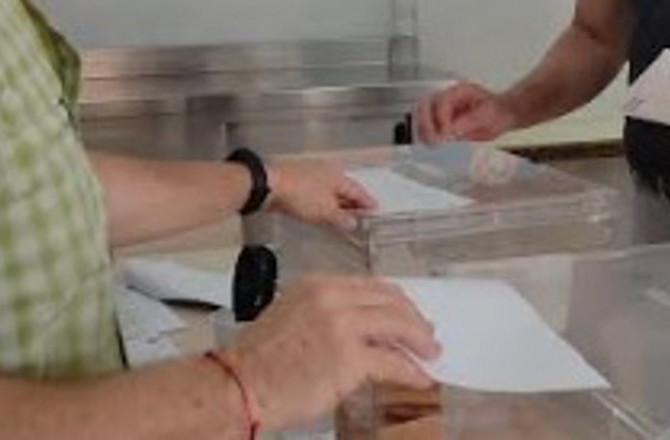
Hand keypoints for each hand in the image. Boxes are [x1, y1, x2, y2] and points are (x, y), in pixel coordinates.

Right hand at [229, 275, 438, 431]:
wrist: (239, 386)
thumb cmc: (258, 361)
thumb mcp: (293, 317)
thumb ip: (327, 313)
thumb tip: (361, 328)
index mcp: (319, 284)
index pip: (371, 285)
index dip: (395, 301)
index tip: (407, 312)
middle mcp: (332, 297)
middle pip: (389, 299)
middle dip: (413, 317)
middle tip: (426, 333)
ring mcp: (342, 325)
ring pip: (397, 324)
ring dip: (418, 339)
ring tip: (429, 353)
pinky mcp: (349, 358)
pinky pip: (392, 361)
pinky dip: (411, 370)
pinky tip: (419, 376)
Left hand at [266, 156, 375, 231]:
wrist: (269, 185)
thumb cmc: (298, 194)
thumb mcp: (325, 212)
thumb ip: (341, 219)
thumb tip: (352, 223)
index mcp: (339, 176)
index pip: (359, 191)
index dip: (367, 202)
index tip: (374, 209)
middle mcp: (327, 171)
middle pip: (345, 188)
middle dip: (352, 202)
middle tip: (359, 214)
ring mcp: (312, 173)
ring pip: (330, 189)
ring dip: (336, 202)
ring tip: (339, 215)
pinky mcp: (297, 179)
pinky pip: (316, 192)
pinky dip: (322, 201)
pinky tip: (318, 210)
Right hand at [414, 81, 516, 142]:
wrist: (502, 116)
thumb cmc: (497, 111)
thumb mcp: (488, 115)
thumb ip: (469, 122)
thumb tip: (451, 130)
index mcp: (459, 91)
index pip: (442, 101)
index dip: (442, 118)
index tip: (446, 134)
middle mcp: (447, 98)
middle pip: (426, 105)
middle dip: (426, 123)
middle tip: (433, 139)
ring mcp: (443, 110)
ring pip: (423, 116)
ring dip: (424, 130)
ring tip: (431, 144)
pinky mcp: (442, 122)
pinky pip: (429, 127)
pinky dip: (427, 136)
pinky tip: (433, 145)